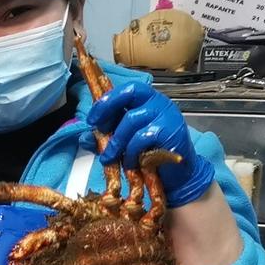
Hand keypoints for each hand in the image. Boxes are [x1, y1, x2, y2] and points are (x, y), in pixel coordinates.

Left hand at [87, 81, 214, 205]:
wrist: (179, 175)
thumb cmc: (153, 156)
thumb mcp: (125, 144)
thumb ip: (106, 138)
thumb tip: (85, 138)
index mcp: (148, 101)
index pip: (126, 89)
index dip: (106, 100)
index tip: (92, 118)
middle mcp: (159, 103)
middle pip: (130, 92)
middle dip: (108, 108)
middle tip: (98, 128)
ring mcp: (167, 116)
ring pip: (131, 119)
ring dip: (116, 141)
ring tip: (110, 157)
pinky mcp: (171, 132)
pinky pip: (142, 138)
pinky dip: (131, 152)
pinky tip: (131, 162)